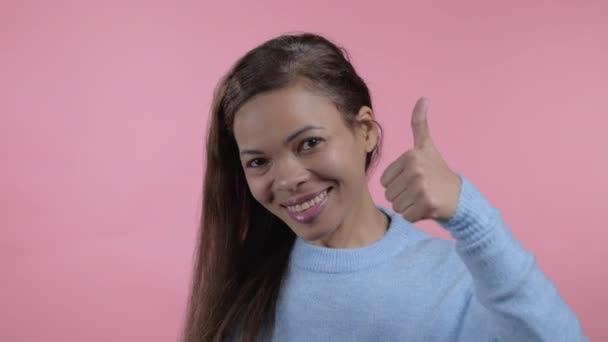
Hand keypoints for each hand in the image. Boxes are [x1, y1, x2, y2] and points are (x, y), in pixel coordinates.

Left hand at [380, 97, 460, 222]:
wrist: (460, 196)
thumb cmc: (437, 172)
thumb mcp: (426, 146)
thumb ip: (419, 123)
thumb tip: (423, 98)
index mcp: (410, 156)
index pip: (384, 181)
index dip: (397, 183)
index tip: (414, 178)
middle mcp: (415, 170)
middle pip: (389, 194)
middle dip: (402, 195)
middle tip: (420, 189)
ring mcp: (421, 187)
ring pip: (396, 205)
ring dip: (407, 206)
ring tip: (423, 197)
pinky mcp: (426, 204)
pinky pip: (405, 216)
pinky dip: (414, 216)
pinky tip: (427, 207)